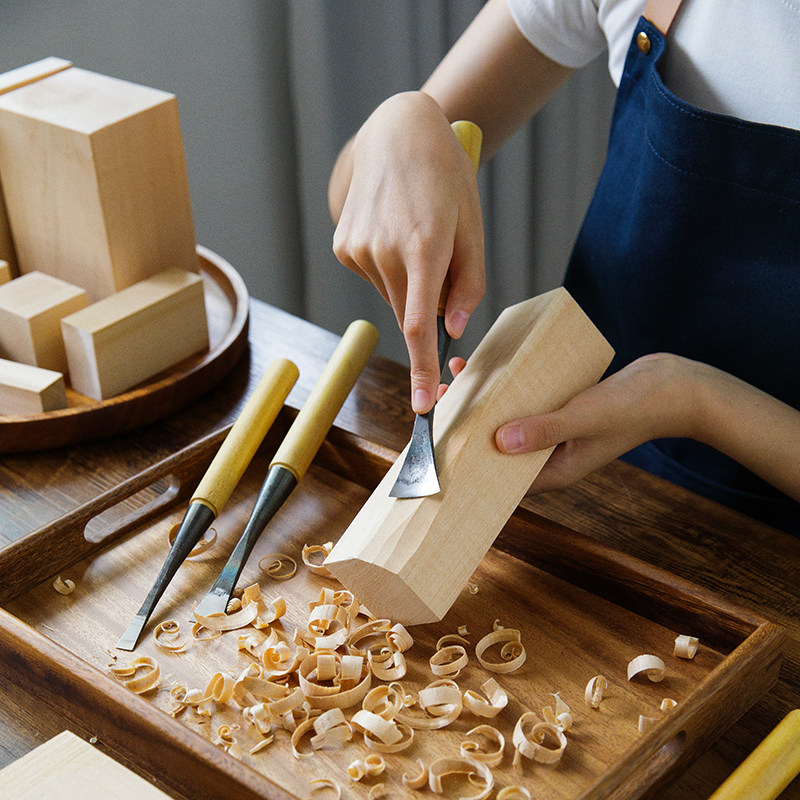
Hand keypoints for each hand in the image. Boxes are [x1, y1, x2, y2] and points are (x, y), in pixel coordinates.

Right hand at [331, 91, 484, 413]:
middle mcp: (383, 251)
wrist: (397, 132)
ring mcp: (357, 250)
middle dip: (429, 305)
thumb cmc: (445, 177)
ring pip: (392, 296)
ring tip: (416, 234)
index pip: (420, 324)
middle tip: (442, 259)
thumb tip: (454, 326)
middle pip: (410, 313)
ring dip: (408, 284)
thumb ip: (468, 280)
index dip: (422, 368)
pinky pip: (374, 278)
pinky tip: (393, 231)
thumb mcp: (472, 223)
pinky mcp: (343, 247)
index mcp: (424, 246)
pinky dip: (389, 269)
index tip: (422, 404)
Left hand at [444, 353, 697, 492]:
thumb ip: (544, 430)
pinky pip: (524, 404)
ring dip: (482, 405)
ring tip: (457, 379)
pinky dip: (506, 390)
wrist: (674, 387)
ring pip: (508, 424)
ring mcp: (555, 435)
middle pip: (497, 450)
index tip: (438, 450)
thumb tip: (498, 441)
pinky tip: (488, 367)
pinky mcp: (560, 412)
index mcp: (553, 473)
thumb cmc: (635, 408)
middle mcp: (549, 458)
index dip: (467, 468)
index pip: (499, 480)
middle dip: (467, 430)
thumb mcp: (585, 418)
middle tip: (440, 404)